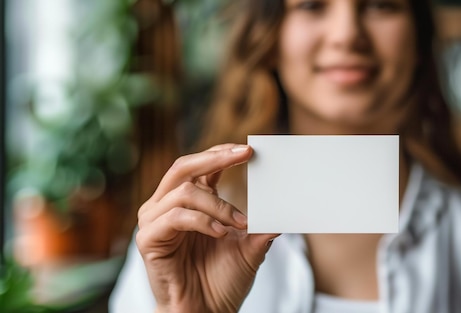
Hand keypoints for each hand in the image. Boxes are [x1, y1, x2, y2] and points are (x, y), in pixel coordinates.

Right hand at [135, 144, 278, 312]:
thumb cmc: (222, 280)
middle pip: (184, 166)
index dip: (222, 153)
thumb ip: (262, 224)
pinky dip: (203, 221)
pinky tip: (221, 233)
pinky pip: (175, 216)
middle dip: (216, 157)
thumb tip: (285, 205)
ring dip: (218, 204)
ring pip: (185, 191)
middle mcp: (166, 206)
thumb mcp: (249, 246)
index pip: (201, 166)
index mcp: (188, 202)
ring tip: (240, 222)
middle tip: (244, 154)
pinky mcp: (148, 239)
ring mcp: (154, 221)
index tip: (249, 149)